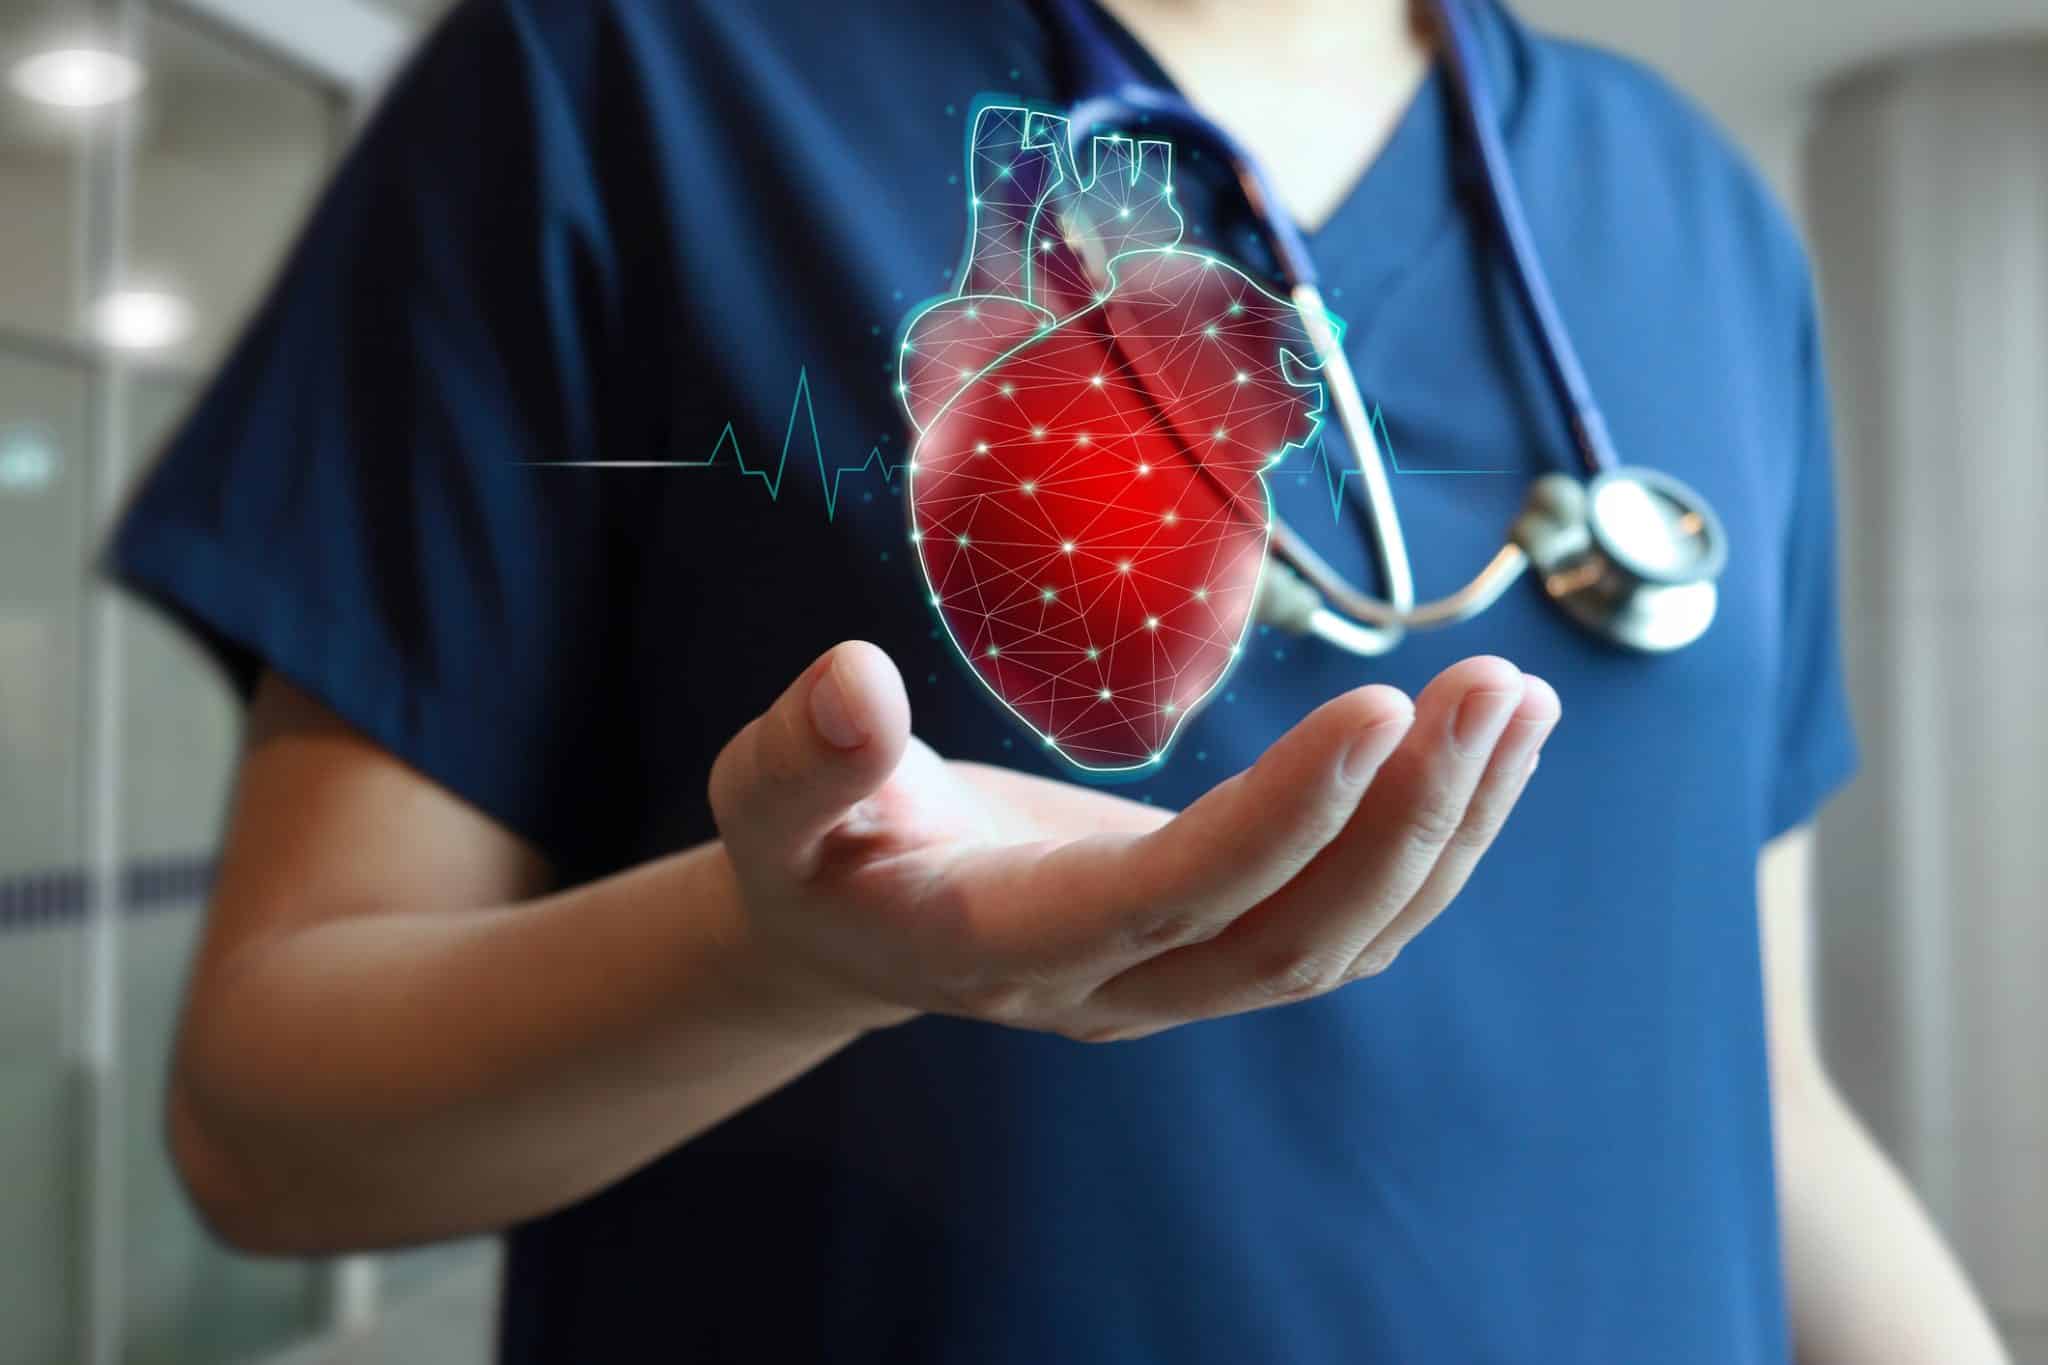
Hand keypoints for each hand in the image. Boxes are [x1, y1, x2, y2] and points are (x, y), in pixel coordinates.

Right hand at [709, 642, 1558, 1041]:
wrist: (857, 927)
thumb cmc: (813, 850)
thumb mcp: (767, 803)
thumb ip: (803, 756)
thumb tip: (851, 680)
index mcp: (1005, 943)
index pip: (1169, 898)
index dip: (1279, 823)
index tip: (1378, 710)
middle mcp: (1114, 986)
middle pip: (1293, 939)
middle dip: (1405, 821)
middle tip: (1490, 687)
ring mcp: (1177, 982)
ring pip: (1344, 941)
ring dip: (1445, 830)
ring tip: (1518, 701)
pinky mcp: (1217, 950)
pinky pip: (1349, 923)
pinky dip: (1430, 846)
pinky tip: (1485, 754)